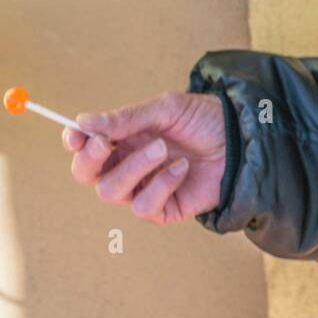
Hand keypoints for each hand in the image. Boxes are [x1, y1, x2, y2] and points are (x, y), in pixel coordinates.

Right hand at [64, 91, 227, 224]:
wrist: (242, 138)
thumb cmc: (204, 118)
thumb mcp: (166, 108)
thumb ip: (126, 118)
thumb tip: (83, 122)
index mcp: (124, 138)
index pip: (86, 147)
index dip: (75, 142)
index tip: (75, 134)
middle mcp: (129, 165)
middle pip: (87, 175)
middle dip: (90, 160)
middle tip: (106, 143)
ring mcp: (144, 188)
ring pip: (110, 192)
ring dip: (134, 167)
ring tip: (163, 149)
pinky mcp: (164, 209)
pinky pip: (144, 206)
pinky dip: (161, 184)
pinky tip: (182, 169)